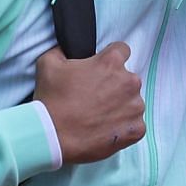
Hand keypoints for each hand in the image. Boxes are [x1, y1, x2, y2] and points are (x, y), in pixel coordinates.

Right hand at [32, 41, 145, 164]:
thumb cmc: (51, 100)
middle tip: (94, 96)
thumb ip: (63, 50)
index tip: (100, 70)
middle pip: (128, 78)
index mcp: (111, 62)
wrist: (53, 137)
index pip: (122, 50)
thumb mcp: (48, 63)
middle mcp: (129, 82)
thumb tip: (67, 48)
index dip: (109, 58)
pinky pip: (135, 124)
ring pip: (133, 102)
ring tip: (98, 115)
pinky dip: (123, 127)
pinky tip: (105, 129)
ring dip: (120, 106)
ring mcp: (135, 107)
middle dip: (114, 84)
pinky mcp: (136, 129)